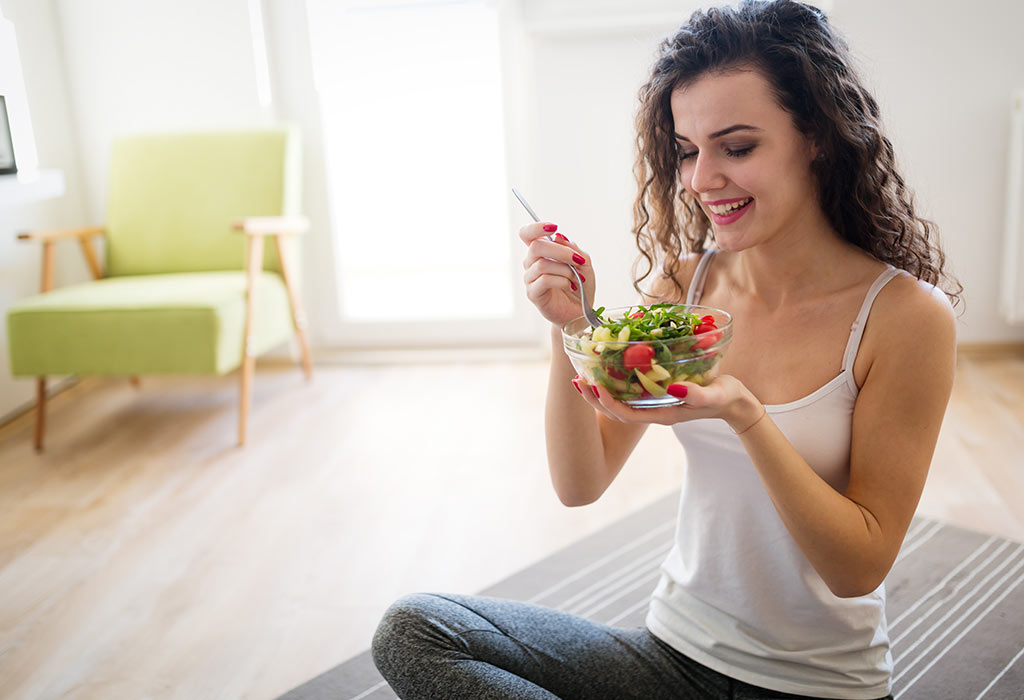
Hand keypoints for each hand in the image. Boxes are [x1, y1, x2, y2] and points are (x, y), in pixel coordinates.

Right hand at [519, 223, 594, 326]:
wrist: (581, 312)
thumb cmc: (581, 286)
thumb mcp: (583, 262)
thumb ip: (572, 248)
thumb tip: (558, 237)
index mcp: (541, 253)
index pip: (527, 234)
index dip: (536, 227)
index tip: (553, 227)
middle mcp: (532, 264)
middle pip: (536, 246)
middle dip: (561, 251)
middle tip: (578, 260)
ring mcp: (530, 279)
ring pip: (542, 264)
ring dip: (565, 269)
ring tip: (578, 278)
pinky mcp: (533, 294)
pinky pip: (544, 280)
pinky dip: (562, 280)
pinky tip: (571, 286)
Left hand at [570, 372, 763, 430]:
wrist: (735, 402)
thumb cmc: (725, 398)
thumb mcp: (715, 395)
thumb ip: (696, 394)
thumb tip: (673, 388)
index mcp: (662, 414)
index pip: (625, 414)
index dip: (606, 402)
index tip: (593, 385)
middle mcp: (653, 411)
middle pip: (616, 410)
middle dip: (595, 398)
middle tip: (578, 379)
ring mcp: (654, 404)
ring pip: (620, 401)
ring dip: (601, 389)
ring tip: (584, 374)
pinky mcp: (658, 393)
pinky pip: (630, 391)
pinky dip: (615, 381)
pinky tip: (608, 367)